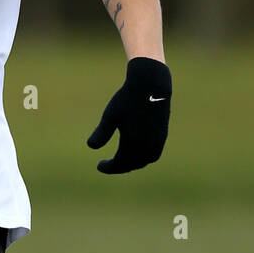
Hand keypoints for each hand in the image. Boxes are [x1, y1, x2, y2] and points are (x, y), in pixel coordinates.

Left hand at [87, 56, 170, 173]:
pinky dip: (144, 158)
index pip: (120, 163)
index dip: (109, 167)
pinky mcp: (163, 134)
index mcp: (134, 141)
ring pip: (144, 161)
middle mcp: (148, 144)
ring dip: (132, 164)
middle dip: (119, 167)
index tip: (99, 166)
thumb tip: (90, 146)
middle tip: (107, 165)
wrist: (152, 84)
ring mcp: (158, 140)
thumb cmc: (128, 98)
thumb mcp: (111, 115)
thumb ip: (102, 132)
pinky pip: (153, 154)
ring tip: (121, 161)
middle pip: (132, 164)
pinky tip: (137, 153)